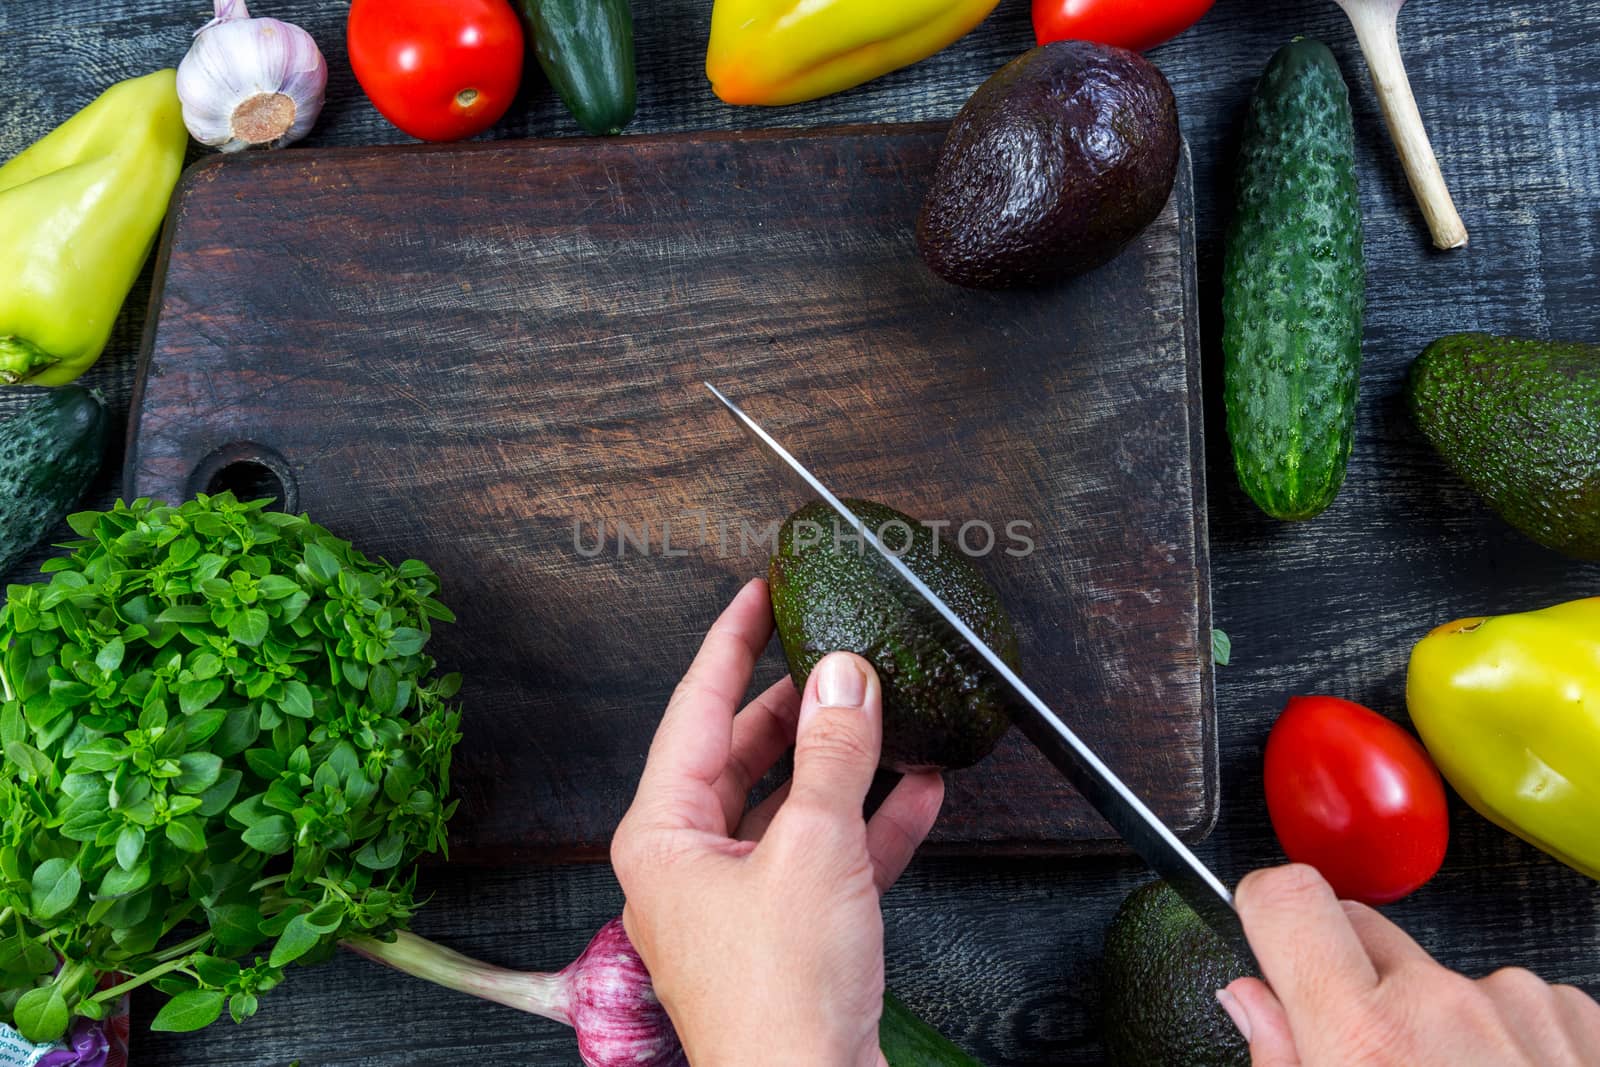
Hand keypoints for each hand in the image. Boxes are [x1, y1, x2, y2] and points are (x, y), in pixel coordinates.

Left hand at [611, 578, 944, 1066]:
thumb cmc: (777, 1002)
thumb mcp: (812, 850)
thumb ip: (831, 754)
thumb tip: (842, 678)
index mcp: (664, 834)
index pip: (696, 709)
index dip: (731, 643)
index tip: (757, 593)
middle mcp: (693, 863)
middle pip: (744, 753)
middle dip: (799, 705)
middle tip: (836, 652)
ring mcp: (741, 900)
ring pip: (792, 804)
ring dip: (846, 765)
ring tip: (890, 716)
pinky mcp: (789, 932)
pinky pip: (828, 857)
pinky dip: (871, 824)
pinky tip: (918, 792)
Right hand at [1220, 864, 1599, 1065]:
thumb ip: (1280, 1060)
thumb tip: (1251, 1001)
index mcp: (1365, 1038)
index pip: (1287, 897)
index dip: (1266, 906)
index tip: (1265, 926)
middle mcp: (1445, 1006)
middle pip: (1365, 934)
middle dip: (1354, 978)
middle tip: (1368, 1053)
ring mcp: (1522, 1008)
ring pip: (1447, 977)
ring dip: (1443, 1021)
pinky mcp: (1586, 1021)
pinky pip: (1522, 1004)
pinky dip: (1511, 1041)